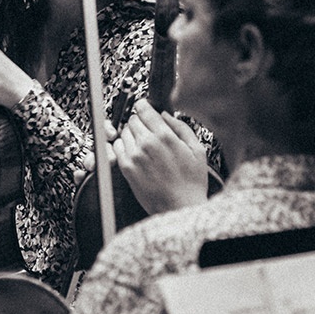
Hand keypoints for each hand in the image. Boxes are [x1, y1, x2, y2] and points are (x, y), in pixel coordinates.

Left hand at [113, 97, 210, 214]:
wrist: (180, 206)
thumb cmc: (192, 182)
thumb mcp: (197, 150)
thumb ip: (181, 128)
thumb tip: (166, 115)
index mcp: (165, 136)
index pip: (144, 109)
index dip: (144, 106)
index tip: (144, 108)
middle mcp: (147, 143)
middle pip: (132, 119)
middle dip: (139, 121)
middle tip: (147, 129)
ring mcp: (135, 155)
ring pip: (124, 132)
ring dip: (131, 134)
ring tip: (143, 143)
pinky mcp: (126, 168)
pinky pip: (117, 147)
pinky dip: (123, 146)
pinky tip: (134, 152)